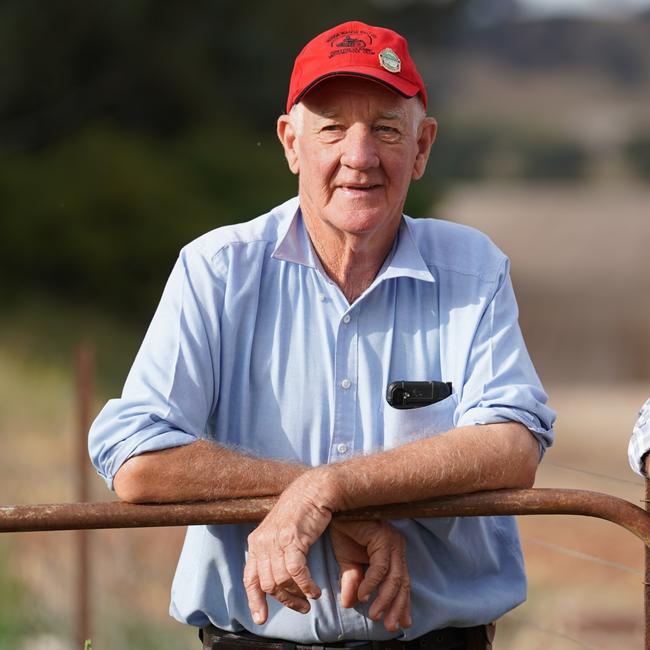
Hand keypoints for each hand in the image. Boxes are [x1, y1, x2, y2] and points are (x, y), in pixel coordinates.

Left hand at [243, 477, 333, 624]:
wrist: (314, 490)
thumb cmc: (302, 512)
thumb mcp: (281, 532)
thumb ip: (273, 552)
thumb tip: (273, 576)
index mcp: (256, 541)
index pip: (250, 578)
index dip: (254, 600)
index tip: (261, 619)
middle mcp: (262, 541)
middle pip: (268, 584)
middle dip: (285, 600)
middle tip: (302, 607)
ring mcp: (276, 539)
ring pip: (281, 580)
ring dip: (298, 595)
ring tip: (311, 598)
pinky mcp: (292, 538)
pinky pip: (296, 571)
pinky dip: (306, 585)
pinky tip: (315, 590)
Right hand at [329, 520, 410, 631]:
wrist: (336, 511)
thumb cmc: (344, 531)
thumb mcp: (348, 562)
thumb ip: (353, 581)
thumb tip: (350, 604)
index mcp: (392, 553)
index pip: (402, 583)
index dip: (402, 604)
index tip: (401, 623)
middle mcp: (396, 547)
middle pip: (403, 583)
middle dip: (397, 607)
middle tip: (390, 626)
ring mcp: (391, 541)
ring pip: (395, 577)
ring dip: (384, 599)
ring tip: (374, 614)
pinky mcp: (382, 538)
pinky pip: (380, 567)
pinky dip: (372, 583)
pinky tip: (363, 594)